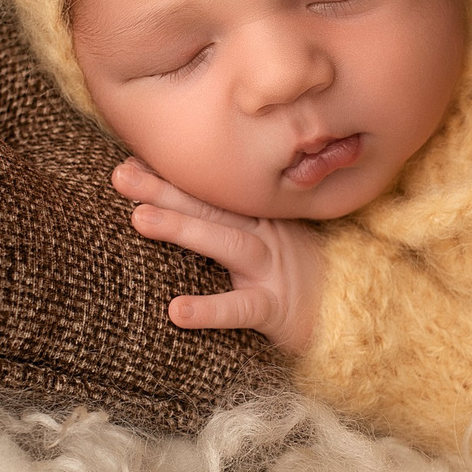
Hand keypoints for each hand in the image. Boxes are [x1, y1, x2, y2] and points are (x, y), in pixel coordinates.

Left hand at [112, 158, 326, 356]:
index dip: (171, 175)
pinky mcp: (277, 308)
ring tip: (139, 219)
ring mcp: (271, 269)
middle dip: (164, 189)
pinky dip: (209, 310)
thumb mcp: (267, 242)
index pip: (210, 190)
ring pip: (226, 242)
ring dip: (182, 228)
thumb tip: (172, 207)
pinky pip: (241, 309)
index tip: (131, 158)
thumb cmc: (298, 278)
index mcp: (258, 216)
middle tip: (120, 175)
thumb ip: (228, 223)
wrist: (351, 313)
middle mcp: (265, 233)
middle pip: (211, 205)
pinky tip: (176, 311)